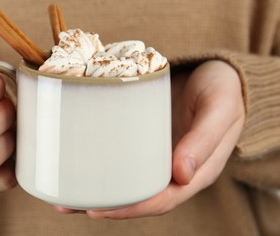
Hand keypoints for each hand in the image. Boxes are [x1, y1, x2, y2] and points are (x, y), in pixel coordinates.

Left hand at [56, 60, 244, 217]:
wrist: (211, 71)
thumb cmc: (220, 89)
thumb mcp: (219, 108)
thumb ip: (205, 139)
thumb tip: (183, 175)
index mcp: (195, 171)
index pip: (162, 200)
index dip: (132, 209)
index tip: (99, 210)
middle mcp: (172, 169)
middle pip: (137, 196)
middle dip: (104, 204)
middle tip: (68, 204)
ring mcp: (156, 155)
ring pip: (125, 181)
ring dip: (95, 191)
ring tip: (61, 195)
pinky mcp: (143, 139)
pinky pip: (121, 157)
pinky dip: (99, 165)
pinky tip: (73, 166)